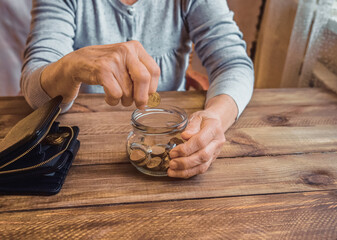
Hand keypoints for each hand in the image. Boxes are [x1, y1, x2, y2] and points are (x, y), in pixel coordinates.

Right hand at [41, 40, 159, 108]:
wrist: (77, 63)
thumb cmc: (105, 66)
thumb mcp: (126, 64)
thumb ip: (140, 76)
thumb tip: (152, 98)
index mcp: (135, 47)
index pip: (154, 71)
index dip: (152, 88)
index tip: (148, 97)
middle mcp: (126, 50)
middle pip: (144, 79)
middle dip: (142, 97)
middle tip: (139, 105)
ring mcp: (113, 59)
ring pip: (128, 90)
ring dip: (124, 100)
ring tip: (116, 95)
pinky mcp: (102, 70)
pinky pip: (116, 94)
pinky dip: (113, 101)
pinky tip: (108, 97)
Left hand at [167, 94, 237, 178]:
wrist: (216, 122)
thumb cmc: (204, 119)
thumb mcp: (197, 117)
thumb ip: (192, 126)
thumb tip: (185, 136)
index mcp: (214, 128)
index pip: (200, 141)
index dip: (186, 148)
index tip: (173, 152)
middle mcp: (217, 142)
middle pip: (202, 156)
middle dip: (185, 162)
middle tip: (171, 163)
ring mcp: (216, 152)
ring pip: (203, 166)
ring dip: (186, 171)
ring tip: (172, 171)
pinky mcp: (212, 160)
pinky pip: (201, 169)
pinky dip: (188, 173)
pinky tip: (177, 173)